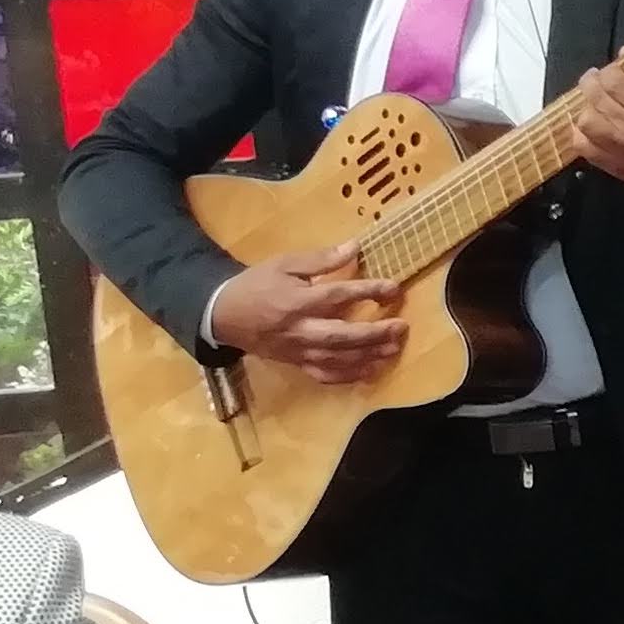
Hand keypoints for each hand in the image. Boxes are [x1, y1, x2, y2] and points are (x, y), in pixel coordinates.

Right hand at [210, 244, 403, 384]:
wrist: (222, 315)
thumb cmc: (256, 284)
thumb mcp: (283, 263)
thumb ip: (320, 259)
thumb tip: (355, 247)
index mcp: (297, 301)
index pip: (338, 296)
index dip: (368, 291)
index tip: (394, 287)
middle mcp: (300, 330)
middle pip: (342, 335)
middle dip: (374, 333)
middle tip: (401, 326)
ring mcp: (298, 351)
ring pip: (337, 359)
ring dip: (369, 356)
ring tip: (394, 348)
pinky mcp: (296, 364)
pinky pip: (325, 375)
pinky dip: (350, 376)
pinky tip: (371, 370)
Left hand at [570, 64, 623, 197]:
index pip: (615, 82)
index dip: (609, 71)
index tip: (613, 69)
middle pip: (596, 99)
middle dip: (592, 83)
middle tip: (595, 79)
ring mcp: (621, 151)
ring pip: (585, 121)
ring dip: (586, 107)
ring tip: (593, 102)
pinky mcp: (613, 167)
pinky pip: (583, 146)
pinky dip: (580, 132)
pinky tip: (589, 124)